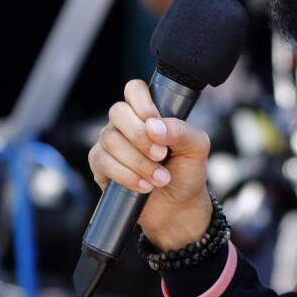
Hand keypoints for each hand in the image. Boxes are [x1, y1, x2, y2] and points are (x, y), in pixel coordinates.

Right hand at [89, 79, 214, 250]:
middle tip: (161, 155)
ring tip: (160, 178)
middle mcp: (125, 124)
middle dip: (140, 136)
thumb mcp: (196, 147)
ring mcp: (110, 144)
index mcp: (148, 113)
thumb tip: (153, 126)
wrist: (179, 207)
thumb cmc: (187, 171)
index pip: (134, 89)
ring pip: (111, 140)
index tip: (155, 121)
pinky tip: (145, 186)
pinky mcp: (100, 166)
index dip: (142, 102)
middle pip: (118, 112)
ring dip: (139, 162)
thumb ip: (180, 130)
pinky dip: (127, 176)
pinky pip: (104, 163)